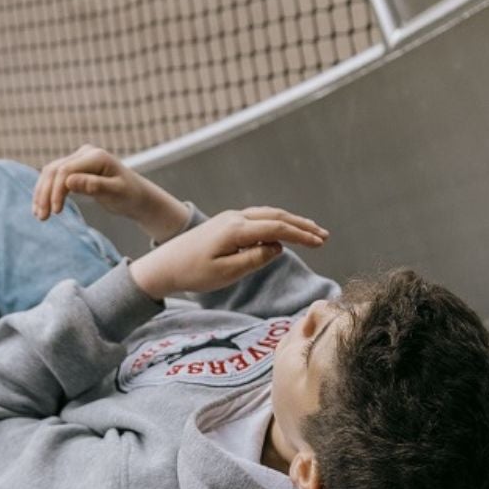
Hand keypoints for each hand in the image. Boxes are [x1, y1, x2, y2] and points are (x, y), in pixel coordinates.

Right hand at [33, 145, 189, 241]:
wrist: (137, 196)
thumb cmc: (130, 195)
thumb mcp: (116, 192)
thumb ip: (94, 186)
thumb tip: (68, 182)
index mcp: (96, 156)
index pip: (66, 170)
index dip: (57, 191)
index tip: (56, 212)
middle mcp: (84, 153)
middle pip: (54, 170)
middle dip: (45, 194)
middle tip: (42, 217)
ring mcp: (78, 159)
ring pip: (50, 174)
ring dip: (42, 194)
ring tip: (39, 216)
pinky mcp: (74, 168)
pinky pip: (54, 178)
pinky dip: (46, 193)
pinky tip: (41, 208)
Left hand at [129, 207, 327, 300]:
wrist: (163, 265)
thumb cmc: (192, 273)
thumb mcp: (225, 273)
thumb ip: (254, 259)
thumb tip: (277, 247)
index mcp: (236, 229)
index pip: (277, 228)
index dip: (301, 235)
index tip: (320, 243)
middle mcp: (234, 218)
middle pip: (276, 216)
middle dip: (302, 225)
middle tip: (324, 236)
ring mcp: (229, 218)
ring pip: (267, 214)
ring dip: (290, 222)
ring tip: (311, 232)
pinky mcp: (225, 223)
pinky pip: (257, 218)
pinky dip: (276, 222)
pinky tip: (283, 232)